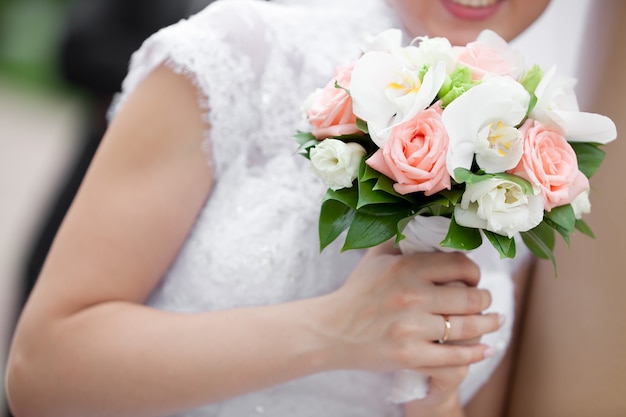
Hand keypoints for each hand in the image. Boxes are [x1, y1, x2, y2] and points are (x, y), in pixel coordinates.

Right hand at [317, 241, 499, 372]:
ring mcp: (410, 328)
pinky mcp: (409, 356)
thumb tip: (432, 218)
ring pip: (466, 327)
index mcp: (405, 267)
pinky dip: (475, 354)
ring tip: (495, 322)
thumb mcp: (376, 256)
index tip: (473, 279)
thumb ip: (404, 238)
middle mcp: (410, 296)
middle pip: (469, 298)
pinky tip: (485, 350)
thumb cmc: (358, 291)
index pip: (460, 265)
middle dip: (484, 300)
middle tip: (486, 302)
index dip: (474, 273)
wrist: (331, 330)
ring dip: (488, 325)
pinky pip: (453, 356)